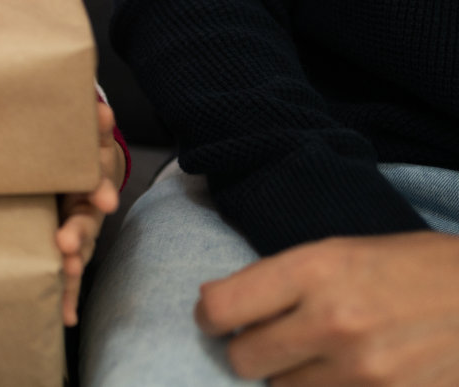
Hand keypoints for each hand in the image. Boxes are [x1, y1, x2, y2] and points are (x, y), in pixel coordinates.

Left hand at [56, 100, 123, 326]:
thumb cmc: (74, 148)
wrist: (76, 161)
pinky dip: (66, 296)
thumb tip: (100, 108)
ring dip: (71, 266)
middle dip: (79, 233)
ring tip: (64, 272)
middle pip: (86, 222)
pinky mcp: (63, 247)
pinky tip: (64, 317)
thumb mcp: (85, 134)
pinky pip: (66, 275)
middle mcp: (86, 208)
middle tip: (68, 242)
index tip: (102, 197)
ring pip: (78, 250)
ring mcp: (76, 229)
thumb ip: (94, 124)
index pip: (97, 182)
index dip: (101, 189)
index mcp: (88, 179)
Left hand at [196, 232, 458, 384]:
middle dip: (250, 350)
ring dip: (293, 376)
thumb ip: (282, 279)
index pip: (223, 308)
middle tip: (273, 340)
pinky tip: (348, 374)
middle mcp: (333, 323)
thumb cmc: (415, 268)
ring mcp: (363, 371)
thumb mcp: (342, 252)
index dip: (210, 316)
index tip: (216, 319)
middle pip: (244, 359)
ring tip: (325, 354)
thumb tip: (217, 305)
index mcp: (316, 271)